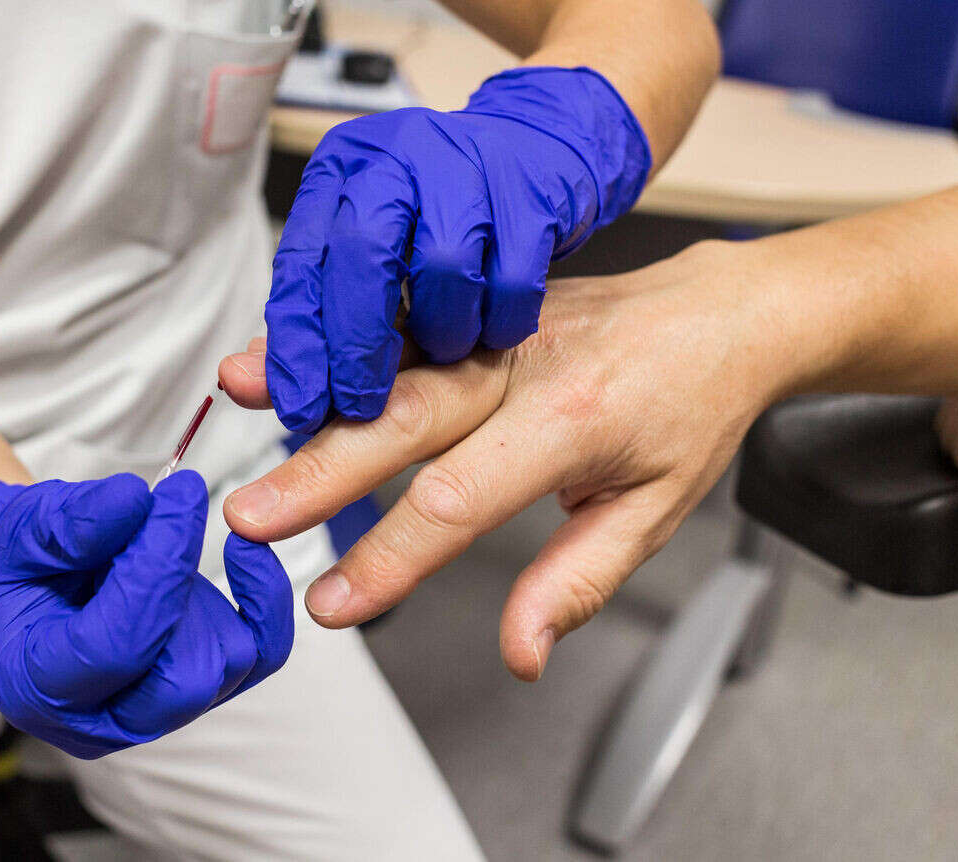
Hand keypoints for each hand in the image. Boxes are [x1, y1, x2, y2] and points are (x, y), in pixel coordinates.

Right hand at [0, 471, 292, 757]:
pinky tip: (246, 551)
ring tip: (162, 537)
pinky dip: (265, 603)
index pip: (116, 647)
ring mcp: (153, 713)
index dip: (156, 568)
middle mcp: (97, 720)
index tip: (180, 495)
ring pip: (225, 664)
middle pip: (181, 678)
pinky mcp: (198, 689)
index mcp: (36, 687)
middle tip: (172, 510)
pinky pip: (260, 655)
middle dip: (185, 584)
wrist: (31, 579)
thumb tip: (134, 500)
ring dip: (209, 590)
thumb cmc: (21, 559)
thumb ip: (71, 521)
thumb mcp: (23, 528)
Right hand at [227, 241, 779, 680]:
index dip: (389, 558)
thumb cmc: (690, 411)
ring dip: (310, 374)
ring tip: (236, 394)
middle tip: (250, 519)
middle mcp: (522, 365)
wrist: (720, 310)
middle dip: (319, 472)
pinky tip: (278, 347)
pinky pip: (396, 318)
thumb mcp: (656, 512)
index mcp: (571, 425)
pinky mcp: (476, 303)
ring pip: (388, 353)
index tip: (330, 604)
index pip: (461, 501)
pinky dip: (334, 332)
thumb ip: (577, 582)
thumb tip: (520, 654)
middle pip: (404, 419)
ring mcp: (493, 324)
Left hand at [265, 66, 649, 432]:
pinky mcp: (530, 187)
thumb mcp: (363, 258)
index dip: (296, 344)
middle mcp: (395, 159)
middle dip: (358, 346)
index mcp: (341, 173)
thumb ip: (308, 322)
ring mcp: (465, 165)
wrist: (534, 149)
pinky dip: (501, 323)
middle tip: (363, 406)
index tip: (300, 407)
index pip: (301, 263)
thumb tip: (238, 383)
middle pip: (363, 257)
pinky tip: (494, 331)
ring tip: (446, 352)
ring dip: (443, 333)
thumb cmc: (435, 217)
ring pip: (444, 268)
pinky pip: (513, 278)